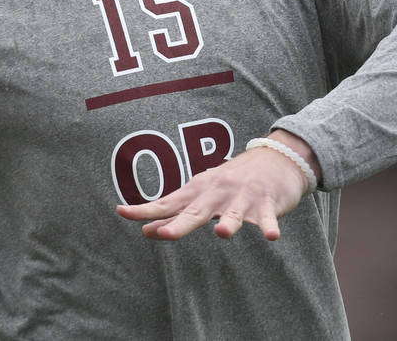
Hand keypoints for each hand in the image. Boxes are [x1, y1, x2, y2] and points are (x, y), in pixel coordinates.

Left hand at [115, 129, 318, 240]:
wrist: (274, 159)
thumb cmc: (230, 183)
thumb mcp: (201, 196)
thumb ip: (176, 214)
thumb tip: (146, 230)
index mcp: (198, 191)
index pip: (167, 203)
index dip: (145, 210)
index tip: (122, 212)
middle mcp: (216, 192)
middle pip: (197, 211)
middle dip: (181, 224)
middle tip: (165, 234)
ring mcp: (242, 197)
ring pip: (234, 213)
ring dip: (229, 223)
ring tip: (222, 233)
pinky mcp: (266, 202)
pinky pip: (267, 217)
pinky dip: (269, 225)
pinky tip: (272, 236)